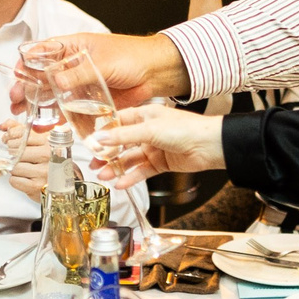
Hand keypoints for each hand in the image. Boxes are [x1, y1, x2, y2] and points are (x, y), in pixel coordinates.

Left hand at [3, 118, 49, 201]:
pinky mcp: (36, 186)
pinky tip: (25, 178)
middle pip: (15, 151)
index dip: (10, 136)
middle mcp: (47, 156)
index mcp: (48, 142)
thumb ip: (21, 130)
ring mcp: (42, 172)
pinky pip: (14, 180)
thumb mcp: (39, 141)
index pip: (21, 134)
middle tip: (18, 156)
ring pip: (14, 167)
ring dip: (15, 168)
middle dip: (12, 154)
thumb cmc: (49, 161)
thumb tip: (2, 126)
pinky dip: (16, 180)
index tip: (8, 139)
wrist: (62, 184)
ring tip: (24, 168)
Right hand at [17, 33, 188, 108]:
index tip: (17, 74)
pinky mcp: (87, 101)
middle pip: (41, 76)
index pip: (42, 52)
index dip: (27, 63)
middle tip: (16, 100)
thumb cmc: (131, 56)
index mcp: (72, 48)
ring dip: (37, 105)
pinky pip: (68, 110)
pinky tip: (46, 126)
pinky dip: (57, 118)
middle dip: (26, 88)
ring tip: (23, 115)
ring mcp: (78, 85)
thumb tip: (56, 81)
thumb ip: (79, 74)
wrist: (154, 73)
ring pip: (51, 95)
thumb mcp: (103, 62)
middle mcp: (71, 66)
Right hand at [91, 104, 226, 185]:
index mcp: (145, 115)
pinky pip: (142, 171)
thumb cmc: (186, 128)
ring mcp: (154, 147)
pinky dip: (131, 177)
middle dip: (107, 154)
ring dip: (116, 168)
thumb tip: (99, 138)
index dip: (103, 132)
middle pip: (121, 143)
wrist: (210, 145)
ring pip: (130, 159)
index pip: (117, 122)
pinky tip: (121, 183)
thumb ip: (123, 135)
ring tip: (103, 176)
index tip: (88, 142)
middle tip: (93, 163)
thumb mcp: (150, 129)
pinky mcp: (161, 163)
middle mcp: (148, 130)